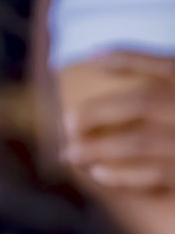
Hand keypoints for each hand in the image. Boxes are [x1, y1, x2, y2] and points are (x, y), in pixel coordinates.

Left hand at [62, 52, 174, 193]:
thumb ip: (167, 81)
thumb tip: (112, 61)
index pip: (166, 65)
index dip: (129, 58)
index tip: (94, 58)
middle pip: (143, 102)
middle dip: (98, 110)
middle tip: (68, 122)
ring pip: (141, 142)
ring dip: (98, 147)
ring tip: (70, 153)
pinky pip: (156, 174)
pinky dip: (123, 174)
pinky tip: (99, 172)